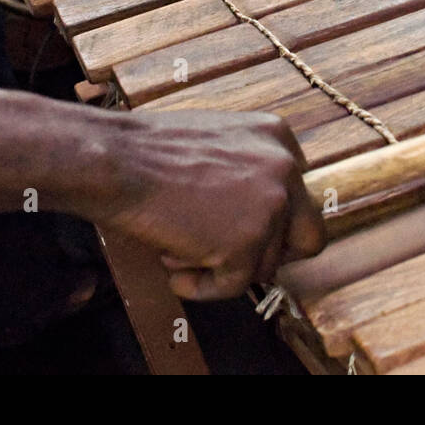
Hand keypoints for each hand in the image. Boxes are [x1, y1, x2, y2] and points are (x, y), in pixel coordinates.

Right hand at [82, 111, 325, 299]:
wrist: (115, 161)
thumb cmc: (146, 151)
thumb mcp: (215, 141)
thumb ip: (246, 170)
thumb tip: (255, 213)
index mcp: (278, 137)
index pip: (300, 196)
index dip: (273, 224)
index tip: (242, 232)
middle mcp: (286, 168)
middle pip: (308, 237)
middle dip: (271, 254)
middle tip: (231, 260)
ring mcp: (271, 205)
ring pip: (265, 266)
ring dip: (222, 268)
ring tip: (177, 249)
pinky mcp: (247, 242)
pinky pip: (234, 287)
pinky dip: (202, 287)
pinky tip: (173, 267)